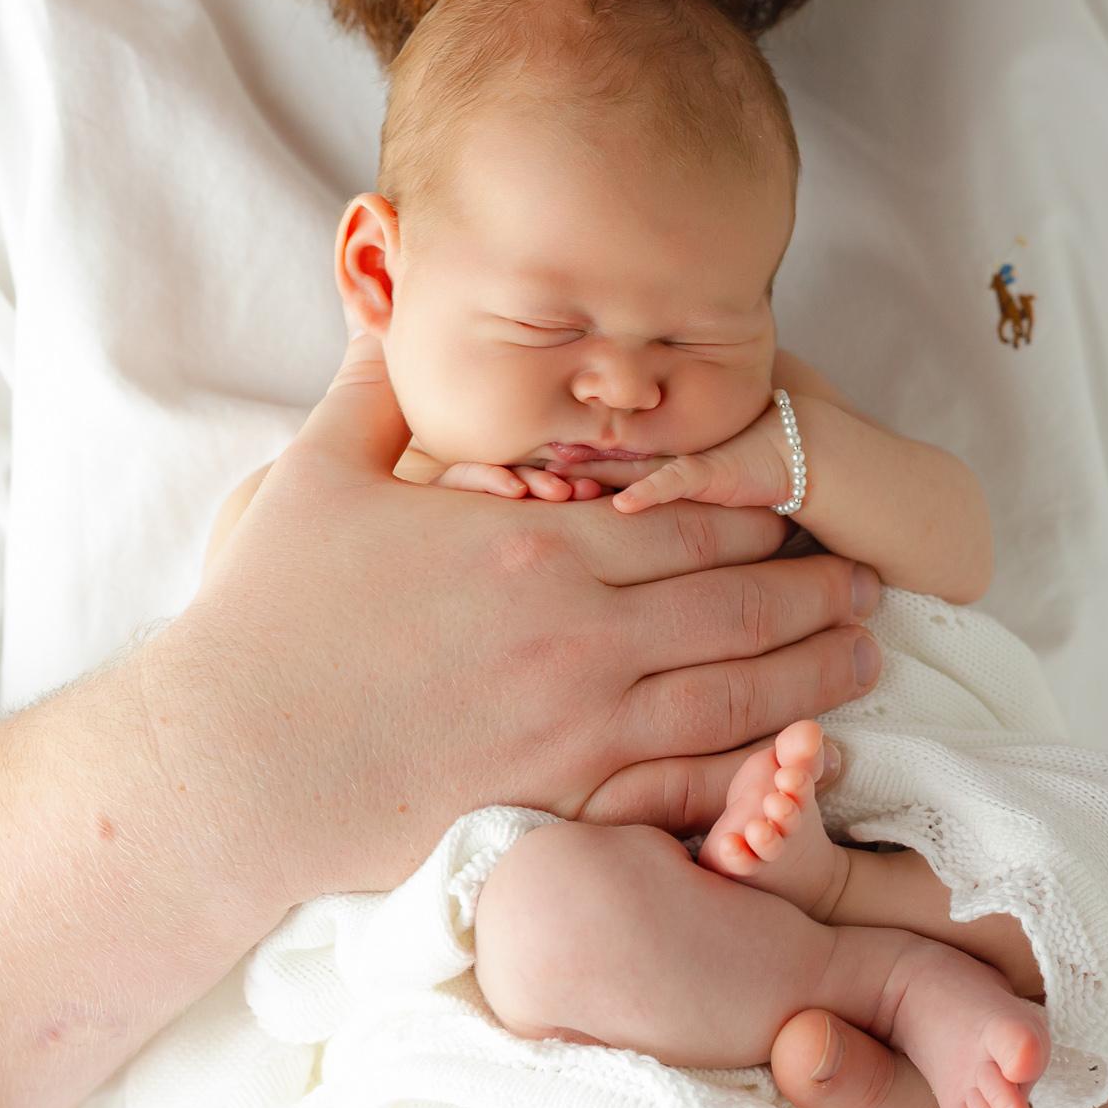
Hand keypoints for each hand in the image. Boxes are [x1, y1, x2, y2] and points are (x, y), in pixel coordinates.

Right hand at [0, 332, 882, 1107]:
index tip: (807, 511)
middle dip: (814, 594)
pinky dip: (755, 771)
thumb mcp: (320, 474)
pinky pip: (686, 785)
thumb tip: (391, 306)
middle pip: (734, 605)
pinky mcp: (561, 801)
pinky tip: (798, 762)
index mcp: (539, 545)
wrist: (234, 763)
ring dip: (811, 674)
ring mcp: (579, 725)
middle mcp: (582, 632)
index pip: (686, 519)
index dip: (761, 514)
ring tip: (864, 661)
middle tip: (873, 587)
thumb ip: (377, 389)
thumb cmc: (268, 620)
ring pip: (733, 694)